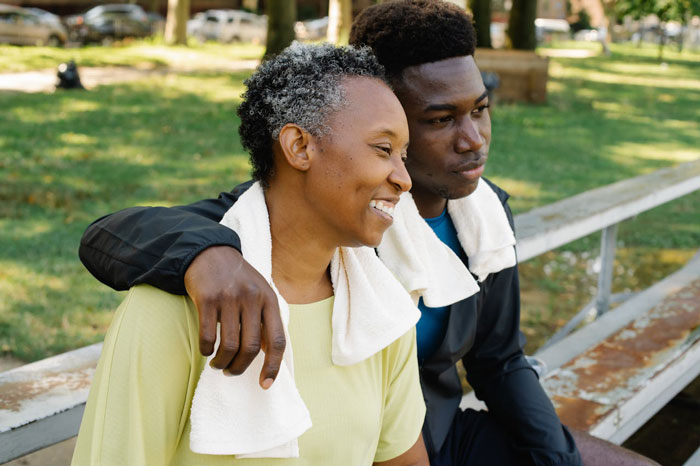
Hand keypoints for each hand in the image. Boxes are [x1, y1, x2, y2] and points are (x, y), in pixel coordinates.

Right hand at [184, 246, 284, 388]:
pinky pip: (208, 337)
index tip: (265, 384)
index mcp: (269, 299)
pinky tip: (207, 350)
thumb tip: (268, 355)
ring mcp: (229, 298)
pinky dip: (207, 350)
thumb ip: (265, 320)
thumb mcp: (259, 293)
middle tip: (231, 372)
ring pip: (229, 346)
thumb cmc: (238, 280)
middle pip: (250, 348)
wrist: (211, 253)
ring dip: (222, 363)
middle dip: (240, 368)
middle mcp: (252, 298)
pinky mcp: (207, 299)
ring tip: (218, 365)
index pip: (277, 340)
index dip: (273, 366)